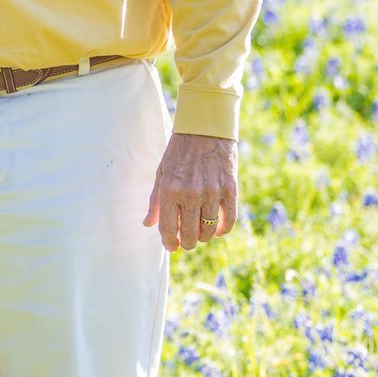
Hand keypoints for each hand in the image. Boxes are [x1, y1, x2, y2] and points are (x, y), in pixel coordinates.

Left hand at [143, 133, 238, 251]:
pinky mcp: (230, 190)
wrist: (205, 129)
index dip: (169, 243)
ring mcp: (212, 193)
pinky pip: (228, 221)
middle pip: (190, 234)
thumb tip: (147, 224)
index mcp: (169, 190)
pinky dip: (222, 230)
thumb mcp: (161, 173)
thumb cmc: (178, 152)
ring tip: (199, 232)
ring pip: (208, 230)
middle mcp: (191, 194)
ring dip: (203, 237)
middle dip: (187, 242)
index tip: (172, 246)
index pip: (168, 229)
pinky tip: (216, 229)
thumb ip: (155, 201)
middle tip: (186, 241)